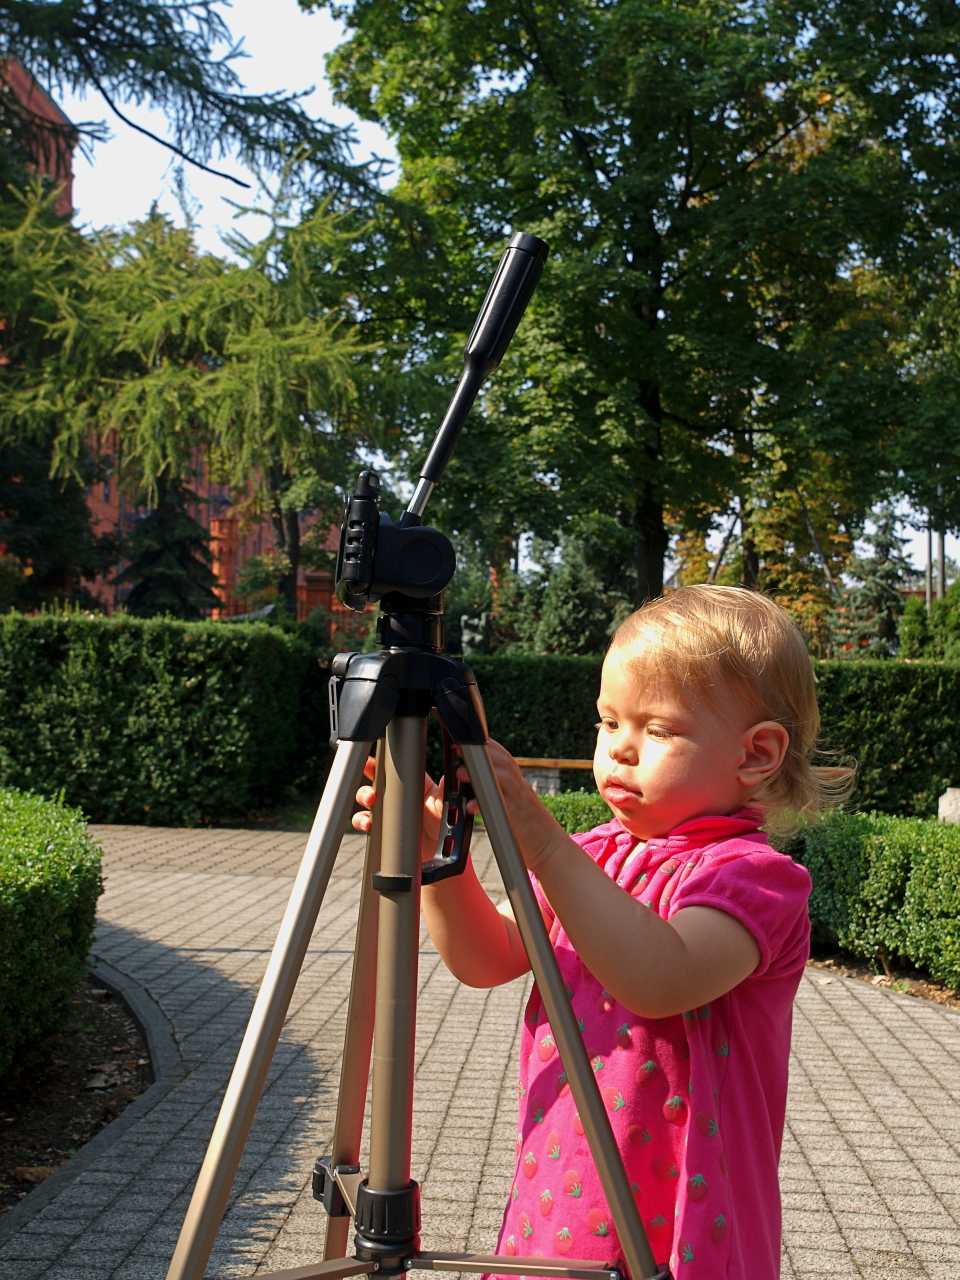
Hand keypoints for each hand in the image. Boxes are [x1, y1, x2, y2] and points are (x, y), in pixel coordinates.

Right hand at [352, 755, 474, 859]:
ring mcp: (390, 813)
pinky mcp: (384, 829)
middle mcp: (400, 798)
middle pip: (376, 784)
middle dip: (368, 786)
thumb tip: (444, 778)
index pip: (396, 771)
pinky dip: (361, 822)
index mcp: (415, 787)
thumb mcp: (445, 807)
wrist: (440, 851)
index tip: (371, 763)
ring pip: (368, 802)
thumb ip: (444, 793)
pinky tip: (367, 825)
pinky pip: (366, 822)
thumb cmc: (444, 825)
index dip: (381, 765)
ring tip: (369, 813)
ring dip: (363, 803)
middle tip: (371, 795)